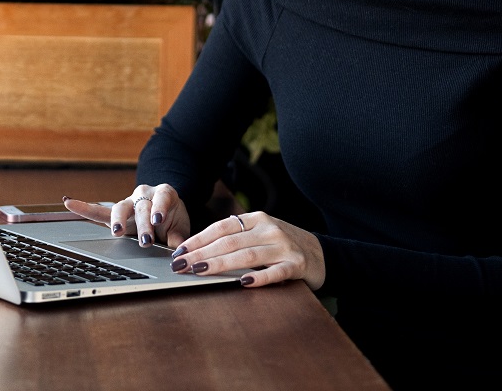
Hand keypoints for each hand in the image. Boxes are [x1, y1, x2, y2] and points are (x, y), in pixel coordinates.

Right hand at [63, 184, 190, 248]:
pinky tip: (69, 203)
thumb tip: (178, 255)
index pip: (162, 199)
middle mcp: (144, 194)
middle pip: (141, 208)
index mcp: (164, 194)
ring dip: (118, 221)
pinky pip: (99, 210)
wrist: (168, 210)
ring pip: (120, 208)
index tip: (158, 219)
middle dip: (143, 225)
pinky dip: (84, 208)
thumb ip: (178, 239)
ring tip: (116, 232)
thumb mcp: (181, 228)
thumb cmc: (173, 219)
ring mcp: (129, 201)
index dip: (159, 208)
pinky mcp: (117, 211)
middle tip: (146, 241)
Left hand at [168, 212, 325, 290]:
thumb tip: (198, 249)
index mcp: (256, 219)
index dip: (198, 240)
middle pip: (230, 243)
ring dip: (221, 264)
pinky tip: (244, 283)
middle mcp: (269, 229)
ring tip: (201, 272)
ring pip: (247, 256)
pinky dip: (259, 277)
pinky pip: (275, 272)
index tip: (180, 252)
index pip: (221, 228)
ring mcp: (284, 246)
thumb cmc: (282, 245)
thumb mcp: (260, 233)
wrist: (321, 253)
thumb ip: (236, 237)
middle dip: (202, 254)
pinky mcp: (297, 265)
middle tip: (181, 266)